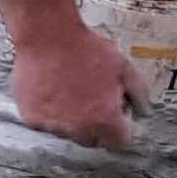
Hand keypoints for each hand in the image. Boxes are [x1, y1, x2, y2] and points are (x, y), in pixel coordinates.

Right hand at [0, 0, 143, 150]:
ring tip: (67, 89)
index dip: (118, 128)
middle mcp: (77, 129)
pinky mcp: (31, 118)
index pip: (117, 142)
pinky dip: (48, 111)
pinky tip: (50, 89)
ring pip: (66, 131)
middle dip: (93, 124)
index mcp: (103, 120)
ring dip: (69, 118)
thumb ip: (139, 93)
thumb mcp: (122, 66)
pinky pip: (44, 122)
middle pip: (91, 140)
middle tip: (88, 97)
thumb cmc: (86, 49)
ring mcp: (52, 126)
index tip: (113, 115)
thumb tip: (145, 112)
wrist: (47, 35)